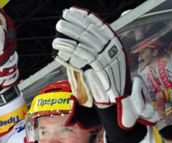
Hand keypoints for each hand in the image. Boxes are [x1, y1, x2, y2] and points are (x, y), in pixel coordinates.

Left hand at [53, 7, 155, 128]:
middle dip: (75, 24)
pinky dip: (70, 51)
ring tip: (57, 32)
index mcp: (114, 44)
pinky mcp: (101, 68)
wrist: (114, 103)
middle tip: (61, 19)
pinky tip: (58, 50)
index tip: (71, 12)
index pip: (98, 26)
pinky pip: (83, 56)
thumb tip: (69, 44)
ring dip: (70, 35)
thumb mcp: (96, 64)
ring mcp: (109, 58)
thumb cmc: (103, 84)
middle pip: (92, 32)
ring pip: (86, 42)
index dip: (84, 18)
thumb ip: (86, 53)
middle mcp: (113, 48)